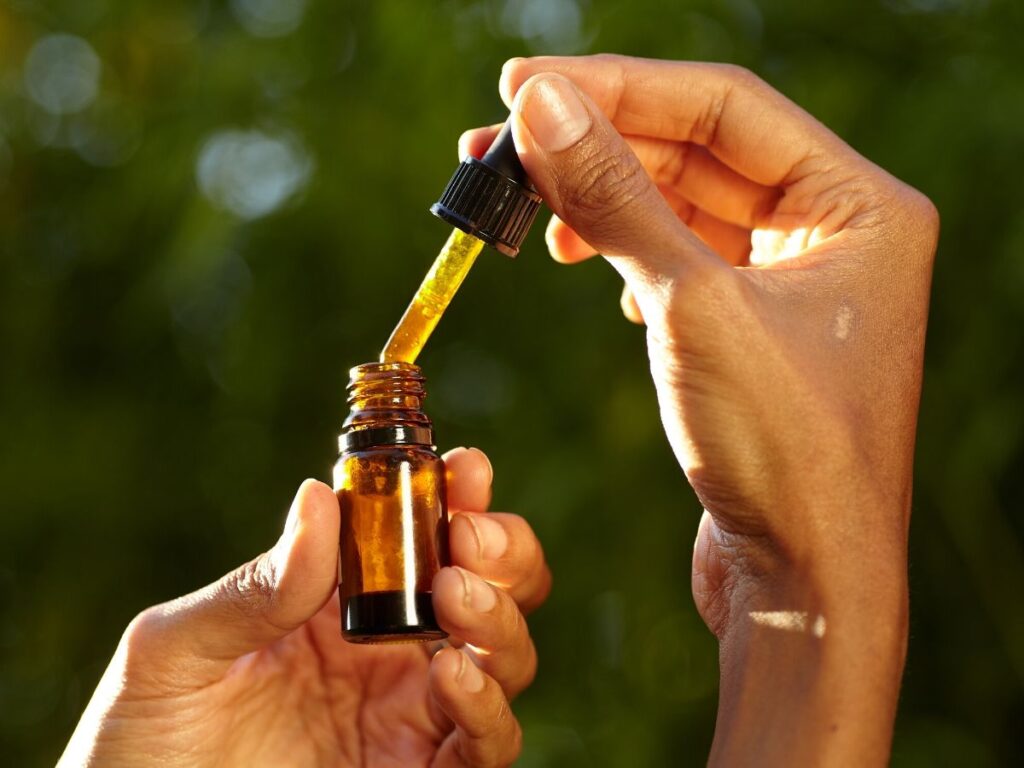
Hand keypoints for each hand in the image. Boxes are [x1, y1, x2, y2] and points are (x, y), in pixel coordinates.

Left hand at [59, 447, 549, 767]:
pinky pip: (485, 746)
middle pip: (492, 587)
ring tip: (453, 597)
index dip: (457, 495)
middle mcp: (391, 653)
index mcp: (339, 602)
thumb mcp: (176, 652)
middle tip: (469, 539)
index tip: (464, 468)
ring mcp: (410, 718)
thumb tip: (318, 497)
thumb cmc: (140, 741)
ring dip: (499, 619)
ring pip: (506, 657)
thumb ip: (254, 587)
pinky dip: (488, 707)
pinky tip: (452, 675)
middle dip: (504, 551)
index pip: (421, 535)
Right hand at [467, 55, 937, 764]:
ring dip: (598, 197)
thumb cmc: (781, 452)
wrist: (803, 581)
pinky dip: (622, 250)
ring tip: (522, 206)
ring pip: (678, 203)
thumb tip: (541, 107)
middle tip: (497, 142)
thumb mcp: (690, 306)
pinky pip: (676, 257)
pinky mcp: (750, 327)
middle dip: (595, 143)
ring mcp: (791, 281)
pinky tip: (585, 262)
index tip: (522, 88)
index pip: (723, 106)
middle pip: (696, 150)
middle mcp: (833, 233)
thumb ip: (614, 197)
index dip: (618, 86)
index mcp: (857, 206)